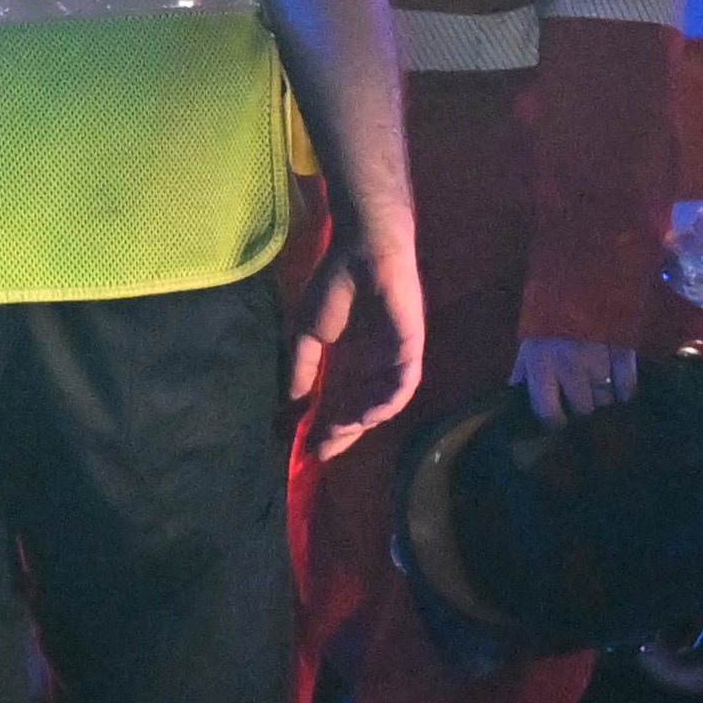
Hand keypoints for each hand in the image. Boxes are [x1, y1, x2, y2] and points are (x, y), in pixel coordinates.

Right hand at [292, 218, 422, 444]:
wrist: (360, 251)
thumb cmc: (335, 284)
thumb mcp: (308, 334)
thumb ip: (303, 368)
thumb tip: (292, 405)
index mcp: (350, 362)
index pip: (340, 404)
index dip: (325, 427)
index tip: (306, 448)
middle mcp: (373, 365)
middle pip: (361, 409)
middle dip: (342, 433)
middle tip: (321, 451)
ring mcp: (394, 357)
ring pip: (382, 401)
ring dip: (362, 422)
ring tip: (338, 436)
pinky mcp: (411, 346)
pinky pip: (405, 383)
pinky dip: (388, 402)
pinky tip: (366, 416)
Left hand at [513, 322, 646, 423]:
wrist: (582, 275)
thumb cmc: (549, 315)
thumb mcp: (529, 342)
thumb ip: (522, 373)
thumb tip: (516, 400)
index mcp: (542, 364)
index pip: (548, 411)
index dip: (554, 421)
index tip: (559, 421)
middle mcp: (570, 366)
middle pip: (582, 408)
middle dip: (581, 408)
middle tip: (581, 398)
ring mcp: (599, 359)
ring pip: (605, 399)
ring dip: (602, 397)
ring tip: (599, 388)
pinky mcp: (623, 350)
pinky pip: (628, 385)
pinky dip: (625, 390)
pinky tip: (620, 387)